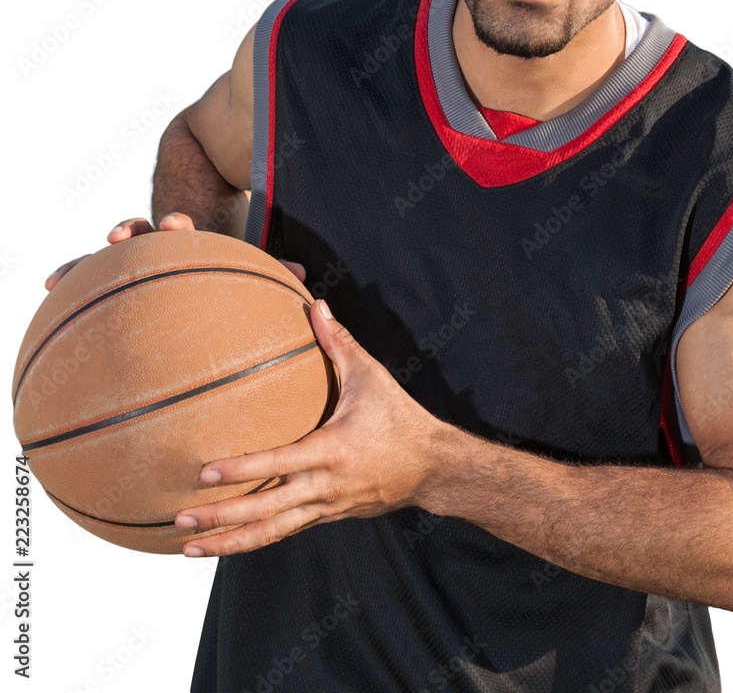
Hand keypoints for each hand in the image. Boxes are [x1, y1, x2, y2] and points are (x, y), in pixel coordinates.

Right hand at [44, 212, 306, 288]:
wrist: (198, 229)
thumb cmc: (227, 259)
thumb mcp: (247, 260)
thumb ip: (271, 268)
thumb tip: (304, 277)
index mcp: (191, 238)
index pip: (181, 229)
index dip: (176, 227)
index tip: (172, 223)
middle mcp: (159, 242)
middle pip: (141, 234)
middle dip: (131, 234)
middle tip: (119, 237)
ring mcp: (138, 256)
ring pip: (108, 256)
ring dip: (88, 262)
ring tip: (59, 274)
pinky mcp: (123, 273)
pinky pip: (94, 279)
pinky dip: (73, 279)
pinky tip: (50, 286)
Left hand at [174, 299, 446, 556]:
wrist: (433, 468)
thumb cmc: (400, 418)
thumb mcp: (372, 377)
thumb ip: (339, 343)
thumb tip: (316, 304)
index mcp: (332, 451)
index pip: (278, 463)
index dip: (241, 470)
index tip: (205, 472)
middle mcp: (324, 487)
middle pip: (266, 510)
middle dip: (221, 518)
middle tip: (180, 519)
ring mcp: (325, 508)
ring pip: (272, 532)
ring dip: (230, 541)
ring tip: (190, 547)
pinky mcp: (327, 517)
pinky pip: (285, 531)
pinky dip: (254, 539)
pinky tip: (226, 542)